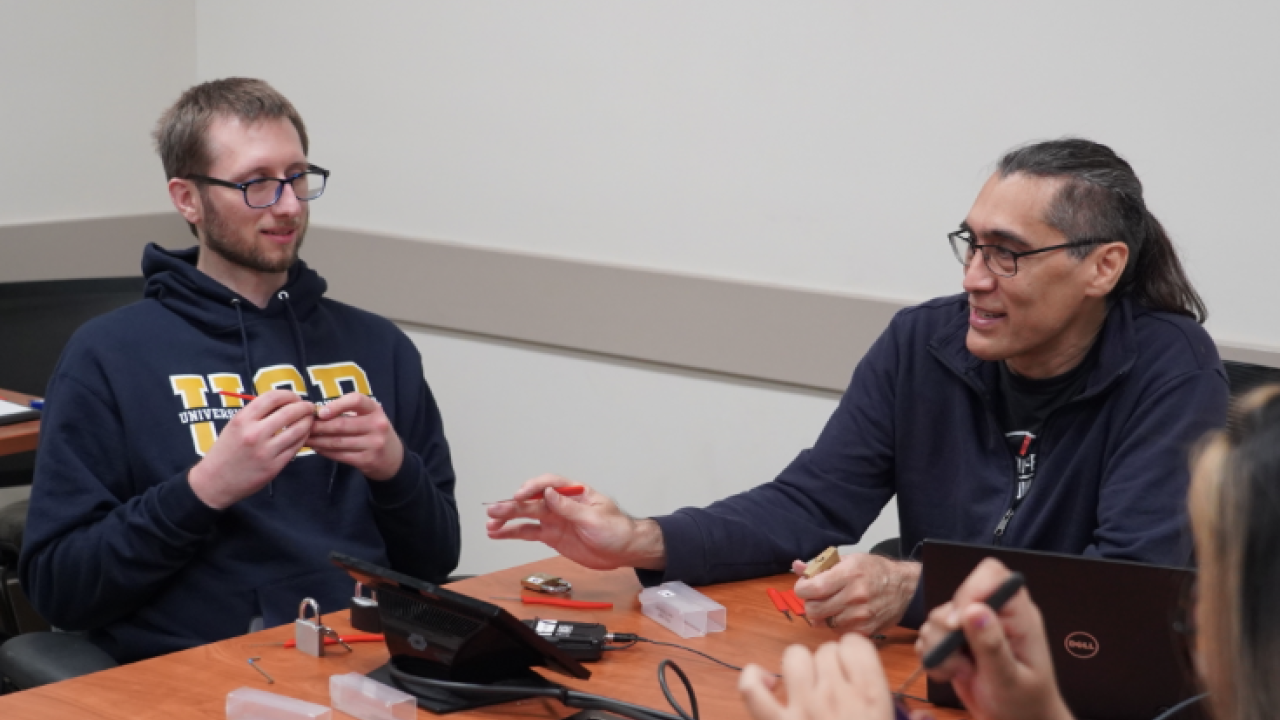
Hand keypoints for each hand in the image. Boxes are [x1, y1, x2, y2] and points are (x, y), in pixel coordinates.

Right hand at [188, 389, 316, 509]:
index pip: (273, 397)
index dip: (289, 395)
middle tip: (309, 407)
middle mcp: (254, 434)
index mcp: (242, 420)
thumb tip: (284, 402)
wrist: (214, 482)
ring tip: (309, 420)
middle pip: (290, 412)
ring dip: (308, 422)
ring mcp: (265, 451)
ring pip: (298, 430)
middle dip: (304, 407)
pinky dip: (303, 438)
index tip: (295, 398)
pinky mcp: (273, 467)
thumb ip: (256, 414)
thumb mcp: (234, 426)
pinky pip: (296, 447)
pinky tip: (303, 435)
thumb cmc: (226, 451)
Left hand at [306, 393, 404, 480]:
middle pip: (341, 425)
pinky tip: (317, 448)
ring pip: (338, 442)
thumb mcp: (369, 416)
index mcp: (375, 410)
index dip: (337, 405)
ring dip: (318, 441)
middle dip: (318, 426)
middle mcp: (377, 425)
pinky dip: (325, 452)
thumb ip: (349, 412)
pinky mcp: (367, 460)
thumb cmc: (374, 432)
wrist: (393, 458)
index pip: (356, 400)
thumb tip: (316, 413)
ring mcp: (374, 444)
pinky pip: (340, 455)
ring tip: (306, 438)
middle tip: (304, 426)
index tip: (321, 412)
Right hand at [485, 474, 665, 570]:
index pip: (548, 484)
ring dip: (508, 519)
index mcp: (574, 493)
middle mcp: (561, 504)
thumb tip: (549, 493)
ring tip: (490, 524)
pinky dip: (513, 533)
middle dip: (512, 506)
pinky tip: (498, 534)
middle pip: (532, 501)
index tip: (520, 496)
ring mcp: (555, 520)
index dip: (532, 488)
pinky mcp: (552, 535)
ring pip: (526, 517)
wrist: (624, 551)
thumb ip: (570, 508)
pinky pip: (529, 532)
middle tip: (495, 511)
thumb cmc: (616, 529)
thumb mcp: (594, 518)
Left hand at [739, 634, 894, 719]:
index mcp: (871, 696)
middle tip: (832, 688)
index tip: (853, 668)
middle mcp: (836, 694)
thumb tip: (921, 716)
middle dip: (828, 665)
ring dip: (799, 668)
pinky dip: (754, 680)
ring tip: (805, 688)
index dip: (853, 653)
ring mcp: (802, 707)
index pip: (857, 644)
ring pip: (794, 658)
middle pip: (825, 651)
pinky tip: (768, 685)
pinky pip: (752, 689)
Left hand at [792, 553, 919, 634]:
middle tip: (816, 597)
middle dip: (810, 603)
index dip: (801, 588)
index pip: (812, 588)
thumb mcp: (849, 559)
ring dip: (822, 615)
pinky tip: (843, 613)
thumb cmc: (875, 571)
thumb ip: (820, 565)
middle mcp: (855, 596)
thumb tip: (797, 566)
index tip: (804, 586)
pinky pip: (837, 632)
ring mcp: (860, 616)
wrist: (904, 588)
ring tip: (831, 604)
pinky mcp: (865, 630)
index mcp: (849, 574)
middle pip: (813, 610)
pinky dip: (835, 624)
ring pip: (823, 623)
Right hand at [916, 558, 1073, 719]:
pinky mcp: (955, 644)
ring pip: (937, 619)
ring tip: (960, 671)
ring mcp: (972, 629)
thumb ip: (992, 645)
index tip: (960, 621)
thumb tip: (975, 609)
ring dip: (940, 649)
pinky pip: (929, 638)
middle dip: (948, 629)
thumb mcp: (1009, 679)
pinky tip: (951, 675)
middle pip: (956, 597)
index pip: (992, 575)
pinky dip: (933, 659)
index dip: (972, 589)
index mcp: (1017, 615)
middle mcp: (993, 615)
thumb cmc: (1025, 705)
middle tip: (959, 657)